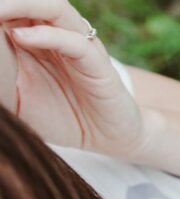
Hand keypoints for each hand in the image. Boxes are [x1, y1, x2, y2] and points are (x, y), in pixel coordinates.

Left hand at [0, 0, 146, 156]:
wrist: (105, 139)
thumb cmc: (59, 115)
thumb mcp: (14, 96)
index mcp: (31, 35)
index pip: (9, 10)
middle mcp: (55, 32)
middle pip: (29, 1)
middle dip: (4, 2)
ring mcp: (78, 45)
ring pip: (52, 8)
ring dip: (20, 4)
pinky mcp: (98, 64)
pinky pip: (74, 42)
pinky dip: (48, 36)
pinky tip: (21, 38)